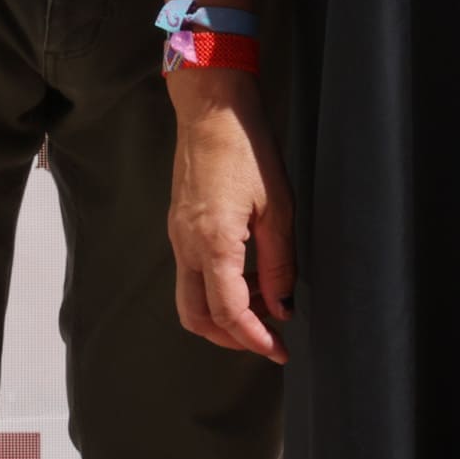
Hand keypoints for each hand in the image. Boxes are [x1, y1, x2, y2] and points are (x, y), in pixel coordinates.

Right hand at [165, 66, 293, 360]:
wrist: (212, 109)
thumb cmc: (248, 149)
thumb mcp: (279, 209)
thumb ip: (279, 265)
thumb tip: (281, 306)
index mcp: (214, 243)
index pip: (229, 313)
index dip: (256, 340)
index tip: (280, 349)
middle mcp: (187, 245)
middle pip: (197, 317)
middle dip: (232, 338)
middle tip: (268, 336)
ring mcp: (178, 235)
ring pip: (189, 299)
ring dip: (222, 315)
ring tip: (262, 305)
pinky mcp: (178, 225)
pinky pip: (190, 274)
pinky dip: (216, 289)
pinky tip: (247, 276)